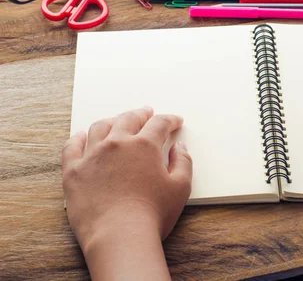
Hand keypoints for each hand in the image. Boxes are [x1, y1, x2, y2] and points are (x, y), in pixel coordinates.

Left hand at [62, 107, 192, 254]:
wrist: (119, 236)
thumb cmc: (152, 214)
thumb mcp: (181, 188)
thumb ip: (183, 162)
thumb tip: (179, 147)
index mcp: (144, 145)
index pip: (159, 123)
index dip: (170, 120)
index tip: (175, 121)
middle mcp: (117, 143)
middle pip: (129, 119)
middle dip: (141, 114)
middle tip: (147, 113)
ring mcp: (92, 156)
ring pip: (100, 128)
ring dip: (112, 121)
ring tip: (117, 121)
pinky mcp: (73, 172)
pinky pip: (72, 147)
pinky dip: (78, 138)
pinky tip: (83, 136)